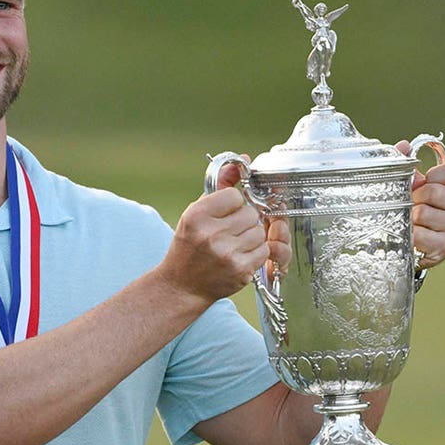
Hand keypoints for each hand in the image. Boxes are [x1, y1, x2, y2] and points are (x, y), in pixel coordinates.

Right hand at [161, 162, 267, 300]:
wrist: (181, 286)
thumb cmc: (188, 246)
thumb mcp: (196, 213)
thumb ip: (221, 185)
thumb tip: (244, 159)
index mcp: (197, 215)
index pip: (234, 195)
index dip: (232, 205)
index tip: (223, 215)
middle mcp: (210, 233)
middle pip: (250, 214)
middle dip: (244, 222)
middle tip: (229, 232)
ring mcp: (227, 253)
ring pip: (258, 232)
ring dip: (251, 238)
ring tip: (233, 245)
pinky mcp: (240, 270)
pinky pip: (263, 251)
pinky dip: (255, 253)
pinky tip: (238, 257)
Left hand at [395, 140, 444, 268]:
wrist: (413, 246)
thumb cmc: (414, 208)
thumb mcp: (412, 183)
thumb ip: (406, 162)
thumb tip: (403, 146)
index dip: (431, 175)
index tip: (420, 183)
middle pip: (433, 192)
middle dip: (414, 198)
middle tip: (410, 206)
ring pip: (424, 213)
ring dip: (410, 218)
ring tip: (411, 222)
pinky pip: (421, 235)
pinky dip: (411, 235)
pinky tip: (413, 236)